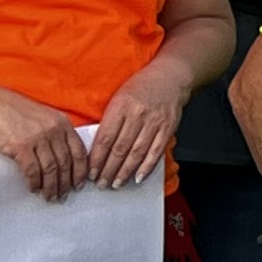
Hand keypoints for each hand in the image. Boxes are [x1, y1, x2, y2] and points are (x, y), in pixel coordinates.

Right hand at [0, 85, 86, 201]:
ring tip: (50, 196)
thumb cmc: (14, 111)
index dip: (80, 171)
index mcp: (62, 123)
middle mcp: (53, 131)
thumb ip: (56, 132)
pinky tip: (34, 188)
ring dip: (51, 187)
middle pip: (66, 163)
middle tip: (63, 195)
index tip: (79, 184)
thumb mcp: (44, 116)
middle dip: (66, 183)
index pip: (79, 151)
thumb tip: (64, 156)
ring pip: (51, 169)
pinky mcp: (21, 147)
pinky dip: (34, 182)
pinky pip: (32, 170)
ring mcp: (37, 138)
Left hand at [84, 67, 187, 189]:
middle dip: (108, 169)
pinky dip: (147, 166)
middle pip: (120, 148)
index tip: (91, 172)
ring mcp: (155, 122)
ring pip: (137, 152)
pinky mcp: (168, 127)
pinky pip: (156, 151)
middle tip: (101, 183)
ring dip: (125, 171)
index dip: (97, 158)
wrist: (170, 77)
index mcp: (121, 106)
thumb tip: (97, 148)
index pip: (105, 138)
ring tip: (116, 183)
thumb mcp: (119, 98)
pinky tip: (138, 177)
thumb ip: (109, 120)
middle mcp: (138, 114)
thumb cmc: (141, 87)